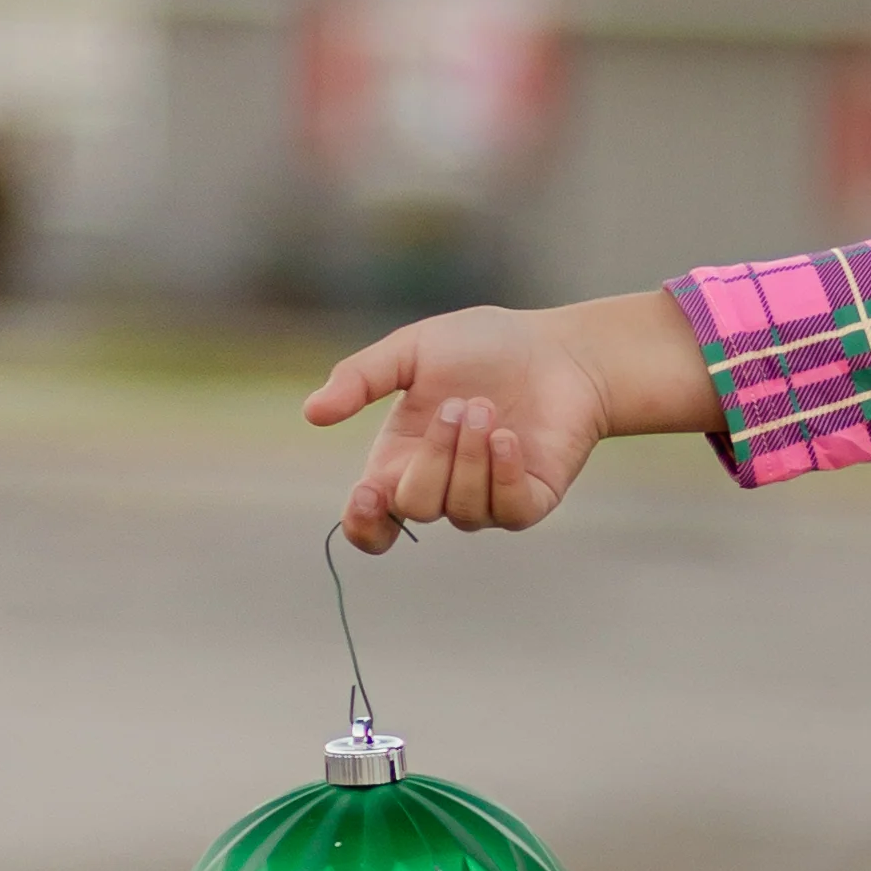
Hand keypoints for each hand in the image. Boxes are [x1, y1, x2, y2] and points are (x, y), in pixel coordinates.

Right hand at [304, 287, 711, 548]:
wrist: (559, 348)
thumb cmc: (484, 347)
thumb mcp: (413, 350)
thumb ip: (361, 378)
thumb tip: (311, 413)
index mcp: (401, 461)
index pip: (372, 523)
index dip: (364, 522)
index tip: (368, 493)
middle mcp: (441, 487)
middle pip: (417, 507)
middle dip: (434, 455)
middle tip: (459, 404)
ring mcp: (487, 498)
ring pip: (463, 510)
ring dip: (471, 455)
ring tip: (487, 407)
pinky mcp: (531, 500)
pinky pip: (510, 511)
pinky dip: (505, 474)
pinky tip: (509, 437)